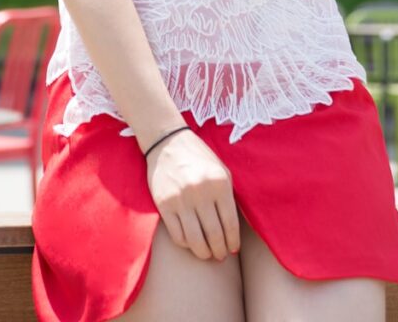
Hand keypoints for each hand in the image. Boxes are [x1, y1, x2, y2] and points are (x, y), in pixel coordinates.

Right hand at [146, 128, 240, 261]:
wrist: (167, 141)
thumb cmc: (198, 156)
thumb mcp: (220, 169)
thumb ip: (228, 195)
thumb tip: (233, 230)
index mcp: (219, 182)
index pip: (230, 223)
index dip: (233, 241)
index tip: (233, 250)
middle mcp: (201, 192)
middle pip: (214, 235)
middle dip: (220, 251)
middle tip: (221, 256)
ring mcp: (181, 199)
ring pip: (195, 240)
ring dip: (204, 253)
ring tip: (207, 254)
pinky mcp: (164, 205)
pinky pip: (178, 235)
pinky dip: (186, 244)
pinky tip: (191, 243)